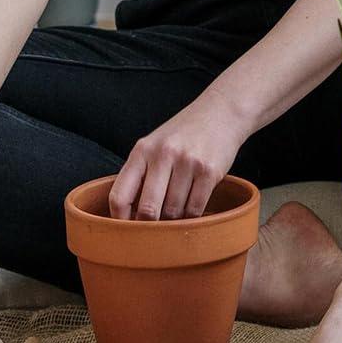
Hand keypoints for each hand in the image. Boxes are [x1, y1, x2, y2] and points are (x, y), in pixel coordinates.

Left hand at [109, 84, 247, 220]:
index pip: (120, 196)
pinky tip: (192, 204)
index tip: (126, 230)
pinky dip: (192, 215)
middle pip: (148, 210)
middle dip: (150, 226)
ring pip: (174, 212)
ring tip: (177, 209)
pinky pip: (195, 209)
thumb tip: (129, 217)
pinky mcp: (209, 171)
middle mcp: (163, 155)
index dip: (120, 220)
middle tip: (154, 229)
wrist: (221, 112)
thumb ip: (140, 175)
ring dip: (174, 219)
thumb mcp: (154, 146)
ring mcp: (188, 162)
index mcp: (142, 151)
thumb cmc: (183, 134)